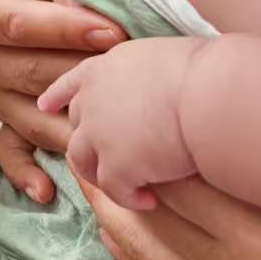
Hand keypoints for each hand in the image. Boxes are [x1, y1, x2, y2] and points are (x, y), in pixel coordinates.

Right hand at [0, 0, 124, 201]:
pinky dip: (27, 172)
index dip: (66, 30)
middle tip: (132, 81)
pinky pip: (11, 149)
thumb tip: (107, 25)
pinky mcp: (6, 116)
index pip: (18, 25)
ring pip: (31, 115)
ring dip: (78, 123)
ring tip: (119, 136)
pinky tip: (46, 191)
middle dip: (85, 78)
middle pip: (30, 75)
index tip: (114, 33)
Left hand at [39, 37, 203, 209]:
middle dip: (89, 140)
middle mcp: (93, 98)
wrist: (213, 94)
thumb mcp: (167, 58)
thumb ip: (152, 74)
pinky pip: (114, 189)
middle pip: (77, 124)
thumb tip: (167, 86)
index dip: (59, 95)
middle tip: (108, 158)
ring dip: (102, 174)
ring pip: (83, 160)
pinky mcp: (117, 165)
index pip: (73, 81)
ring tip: (129, 187)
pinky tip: (150, 201)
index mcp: (105, 67)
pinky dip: (129, 197)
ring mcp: (99, 132)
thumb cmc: (208, 73)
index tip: (47, 105)